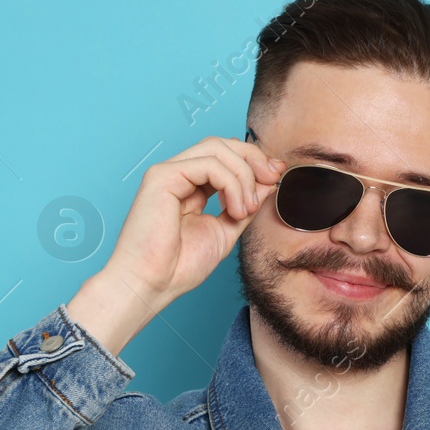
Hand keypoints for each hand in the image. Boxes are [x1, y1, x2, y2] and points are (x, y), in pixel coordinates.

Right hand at [67, 136, 282, 355]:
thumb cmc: (179, 266)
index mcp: (189, 186)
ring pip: (217, 149)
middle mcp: (177, 174)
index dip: (253, 161)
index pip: (224, 156)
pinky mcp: (162, 176)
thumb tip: (268, 182)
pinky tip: (234, 209)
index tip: (276, 176)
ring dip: (243, 176)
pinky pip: (208, 164)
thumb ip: (245, 206)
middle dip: (253, 158)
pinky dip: (231, 183)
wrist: (153, 285)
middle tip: (272, 179)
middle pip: (222, 144)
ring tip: (246, 209)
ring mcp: (168, 172)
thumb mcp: (225, 231)